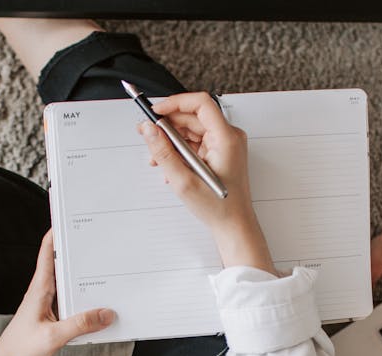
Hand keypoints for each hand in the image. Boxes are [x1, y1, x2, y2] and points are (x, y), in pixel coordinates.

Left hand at [0, 231, 114, 355]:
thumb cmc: (20, 349)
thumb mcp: (54, 337)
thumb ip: (81, 324)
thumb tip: (106, 313)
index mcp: (39, 289)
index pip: (48, 252)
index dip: (57, 233)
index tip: (69, 218)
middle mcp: (41, 292)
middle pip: (61, 264)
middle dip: (76, 252)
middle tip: (95, 242)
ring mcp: (45, 303)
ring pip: (67, 283)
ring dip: (81, 278)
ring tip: (101, 271)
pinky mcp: (49, 315)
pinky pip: (69, 301)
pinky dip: (81, 298)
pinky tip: (94, 305)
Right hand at [138, 92, 274, 273]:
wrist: (233, 226)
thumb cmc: (219, 208)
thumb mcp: (183, 180)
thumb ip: (163, 152)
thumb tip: (149, 129)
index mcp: (226, 139)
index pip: (200, 103)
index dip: (175, 103)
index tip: (156, 111)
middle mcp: (228, 137)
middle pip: (193, 116)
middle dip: (168, 125)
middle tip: (148, 135)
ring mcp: (225, 144)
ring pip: (192, 129)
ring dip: (171, 140)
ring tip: (157, 158)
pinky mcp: (219, 152)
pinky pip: (196, 142)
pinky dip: (180, 150)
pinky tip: (170, 165)